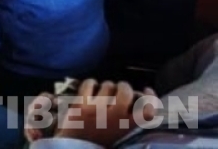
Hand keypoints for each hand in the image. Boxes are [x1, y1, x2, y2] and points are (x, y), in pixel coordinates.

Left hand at [26, 80, 156, 147]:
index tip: (145, 89)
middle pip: (126, 91)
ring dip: (105, 86)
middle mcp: (115, 117)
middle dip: (123, 86)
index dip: (150, 97)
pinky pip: (89, 83)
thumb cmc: (99, 138)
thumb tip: (137, 96)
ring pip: (107, 85)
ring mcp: (97, 110)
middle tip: (119, 89)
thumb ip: (129, 117)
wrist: (75, 148)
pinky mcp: (81, 105)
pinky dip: (90, 83)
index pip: (148, 111)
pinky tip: (90, 88)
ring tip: (102, 93)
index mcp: (127, 127)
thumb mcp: (120, 132)